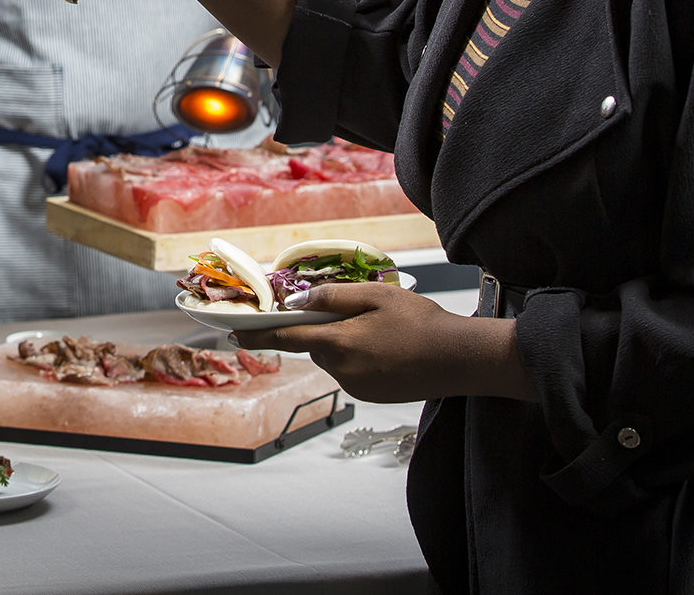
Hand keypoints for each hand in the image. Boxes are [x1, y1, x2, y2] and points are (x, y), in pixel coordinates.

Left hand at [232, 283, 533, 403]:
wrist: (460, 359)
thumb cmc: (420, 321)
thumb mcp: (376, 296)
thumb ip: (333, 296)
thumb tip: (297, 301)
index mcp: (339, 344)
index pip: (287, 337)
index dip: (258, 333)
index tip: (232, 333)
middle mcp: (342, 370)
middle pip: (314, 345)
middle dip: (323, 329)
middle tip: (356, 312)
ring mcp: (357, 387)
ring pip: (334, 358)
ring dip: (343, 343)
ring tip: (381, 330)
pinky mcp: (371, 396)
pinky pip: (351, 372)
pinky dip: (359, 358)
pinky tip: (388, 348)